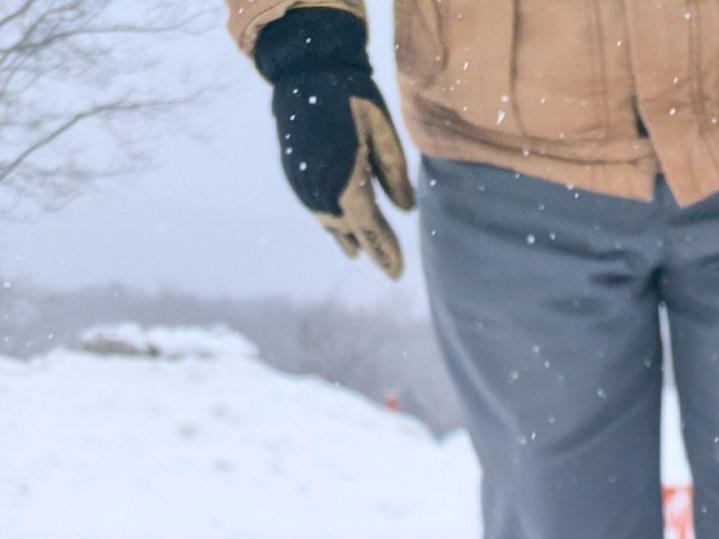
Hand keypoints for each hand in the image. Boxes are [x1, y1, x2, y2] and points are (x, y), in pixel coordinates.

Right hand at [253, 6, 414, 277]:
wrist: (304, 66)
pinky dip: (330, 216)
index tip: (397, 273)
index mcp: (345, 182)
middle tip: (389, 265)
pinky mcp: (293, 170)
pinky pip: (315, 203)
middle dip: (369, 246)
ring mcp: (302, 181)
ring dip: (345, 234)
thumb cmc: (350, 95)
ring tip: (357, 250)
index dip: (384, 251)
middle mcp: (320, 189)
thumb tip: (406, 210)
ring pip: (328, 218)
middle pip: (348, 228)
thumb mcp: (382, 132)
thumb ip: (394, 174)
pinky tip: (338, 222)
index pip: (369, 228)